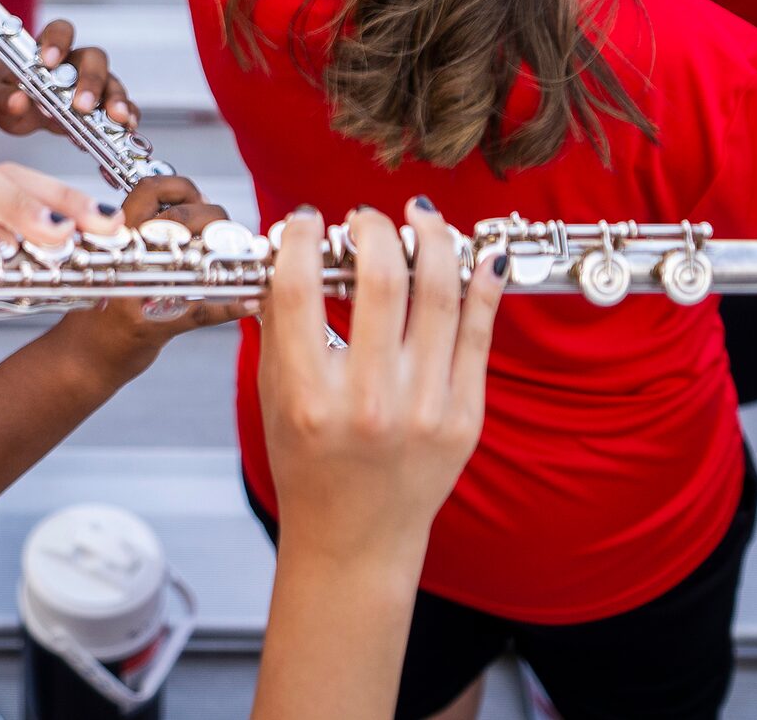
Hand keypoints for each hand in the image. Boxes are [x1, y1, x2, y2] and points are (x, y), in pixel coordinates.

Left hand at [0, 16, 139, 140]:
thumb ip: (5, 100)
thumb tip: (17, 100)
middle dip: (91, 80)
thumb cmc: (12, 96)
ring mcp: (94, 84)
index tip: (49, 60)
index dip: (57, 41)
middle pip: (93, 58)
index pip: (60, 31)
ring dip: (115, 100)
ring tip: (115, 119)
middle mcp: (76, 63)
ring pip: (112, 83)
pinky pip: (123, 107)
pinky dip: (127, 116)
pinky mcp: (105, 106)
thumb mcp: (1, 100)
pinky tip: (127, 128)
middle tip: (82, 105)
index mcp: (49, 50)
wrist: (22, 110)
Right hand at [55, 176, 251, 372]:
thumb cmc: (105, 307)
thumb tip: (198, 207)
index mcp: (117, 234)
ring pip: (193, 258)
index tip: (200, 199)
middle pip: (179, 218)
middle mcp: (124, 254)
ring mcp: (136, 289)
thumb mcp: (119, 260)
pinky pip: (202, 310)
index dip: (184, 187)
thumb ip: (149, 233)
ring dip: (231, 259)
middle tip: (227, 235)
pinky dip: (232, 306)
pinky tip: (252, 303)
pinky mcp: (150, 326)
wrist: (80, 357)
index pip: (150, 188)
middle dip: (215, 220)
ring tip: (248, 263)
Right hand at [260, 202, 499, 570]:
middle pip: (379, 281)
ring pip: (438, 295)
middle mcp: (368, 403)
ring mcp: (423, 410)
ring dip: (432, 240)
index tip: (308, 220)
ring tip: (421, 218)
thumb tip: (292, 251)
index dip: (304, 239)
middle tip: (367, 217)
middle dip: (374, 229)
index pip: (299, 289)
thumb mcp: (274, 398)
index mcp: (310, 397)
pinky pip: (479, 334)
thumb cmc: (309, 468)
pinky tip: (479, 256)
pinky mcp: (464, 418)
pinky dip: (483, 285)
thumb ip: (278, 327)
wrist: (355, 539)